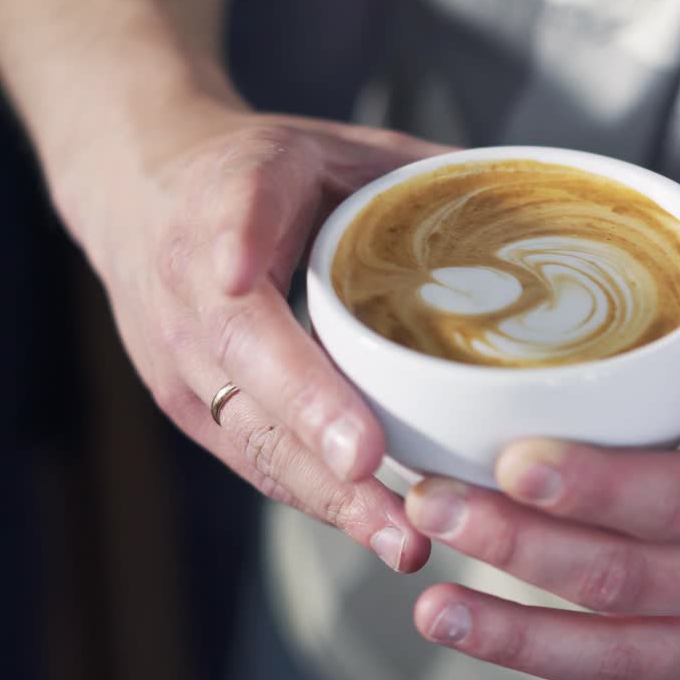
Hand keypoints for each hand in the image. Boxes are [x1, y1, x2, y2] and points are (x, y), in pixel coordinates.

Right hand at [60, 102, 450, 571]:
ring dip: (325, 486)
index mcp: (232, 189)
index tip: (241, 272)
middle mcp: (191, 277)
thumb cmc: (260, 173)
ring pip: (248, 425)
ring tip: (399, 532)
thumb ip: (420, 175)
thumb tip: (539, 209)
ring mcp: (181, 351)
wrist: (140, 194)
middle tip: (369, 461)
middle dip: (307, 411)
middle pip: (240, 347)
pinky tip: (380, 530)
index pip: (235, 212)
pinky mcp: (189, 405)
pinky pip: (255, 458)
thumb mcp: (335, 147)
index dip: (241, 240)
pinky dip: (319, 497)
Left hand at [404, 319, 679, 679]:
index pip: (676, 494)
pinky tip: (498, 666)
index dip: (590, 483)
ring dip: (514, 636)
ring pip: (612, 654)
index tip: (513, 457)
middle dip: (517, 545)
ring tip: (437, 605)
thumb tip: (610, 294)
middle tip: (435, 505)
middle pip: (623, 575)